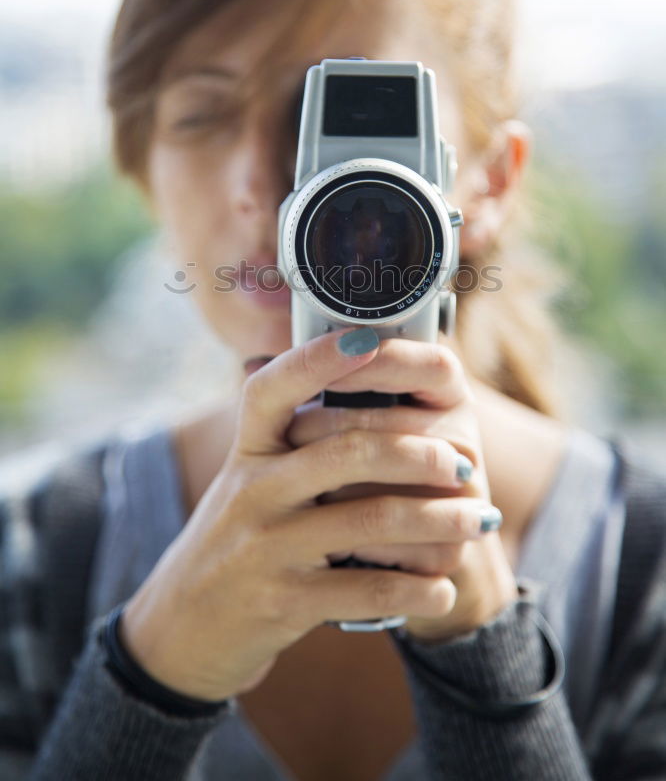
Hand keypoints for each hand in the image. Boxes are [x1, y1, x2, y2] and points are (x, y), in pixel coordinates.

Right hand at [120, 327, 508, 703]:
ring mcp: (266, 547)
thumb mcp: (250, 479)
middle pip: (348, 451)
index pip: (273, 388)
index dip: (318, 359)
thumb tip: (351, 361)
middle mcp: (252, 490)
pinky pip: (369, 589)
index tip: (370, 338)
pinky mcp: (284, 602)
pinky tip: (443, 588)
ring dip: (439, 520)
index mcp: (248, 450)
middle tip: (461, 463)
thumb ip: (291, 435)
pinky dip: (418, 588)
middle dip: (419, 453)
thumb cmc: (238, 537)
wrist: (185, 626)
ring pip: (373, 519)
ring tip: (477, 520)